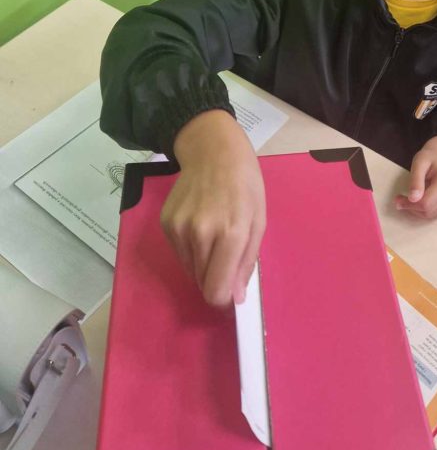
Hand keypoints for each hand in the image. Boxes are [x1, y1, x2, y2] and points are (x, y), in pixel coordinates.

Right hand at [164, 110, 265, 307]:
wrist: (213, 151)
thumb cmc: (244, 185)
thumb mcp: (258, 221)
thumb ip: (247, 262)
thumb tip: (235, 298)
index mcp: (230, 233)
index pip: (215, 290)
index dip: (223, 298)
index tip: (231, 292)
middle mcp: (201, 234)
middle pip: (202, 284)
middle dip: (216, 279)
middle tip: (227, 256)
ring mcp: (179, 228)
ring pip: (190, 270)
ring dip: (204, 263)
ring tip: (215, 234)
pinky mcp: (166, 224)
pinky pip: (180, 254)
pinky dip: (191, 249)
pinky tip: (201, 225)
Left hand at [394, 136, 436, 218]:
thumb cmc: (429, 158)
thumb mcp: (419, 163)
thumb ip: (416, 180)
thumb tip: (413, 199)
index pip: (427, 202)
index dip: (410, 204)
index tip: (397, 199)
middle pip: (429, 211)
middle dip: (412, 208)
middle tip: (400, 200)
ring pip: (431, 215)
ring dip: (416, 211)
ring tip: (409, 200)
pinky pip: (435, 214)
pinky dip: (423, 211)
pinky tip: (418, 201)